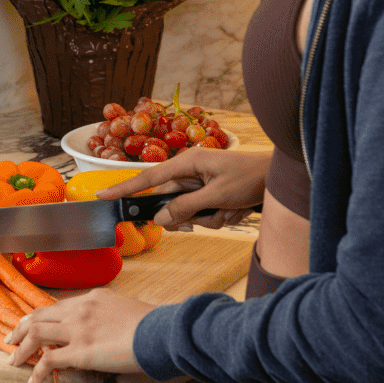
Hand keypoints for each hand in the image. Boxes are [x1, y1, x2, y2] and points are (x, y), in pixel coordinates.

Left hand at [4, 291, 153, 382]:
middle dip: (21, 328)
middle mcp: (80, 310)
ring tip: (13, 360)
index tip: (31, 324)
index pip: (58, 306)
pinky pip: (50, 360)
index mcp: (92, 298)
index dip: (41, 317)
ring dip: (21, 348)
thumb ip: (107, 315)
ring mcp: (78, 329)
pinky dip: (37, 369)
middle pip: (40, 315)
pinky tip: (33, 379)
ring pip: (36, 333)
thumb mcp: (125, 309)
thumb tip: (104, 328)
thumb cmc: (152, 324)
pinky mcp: (80, 352)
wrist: (160, 332)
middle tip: (10, 339)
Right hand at [93, 148, 270, 228]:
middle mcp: (189, 173)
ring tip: (231, 211)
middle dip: (187, 216)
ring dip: (209, 219)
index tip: (102, 196)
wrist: (281, 180)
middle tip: (204, 220)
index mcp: (186, 163)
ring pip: (187, 212)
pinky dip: (217, 219)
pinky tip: (235, 212)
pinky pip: (202, 215)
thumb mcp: (217, 195)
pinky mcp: (210, 195)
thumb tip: (160, 218)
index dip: (124, 188)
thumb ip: (186, 207)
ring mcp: (200, 185)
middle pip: (169, 201)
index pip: (147, 178)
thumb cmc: (251, 178)